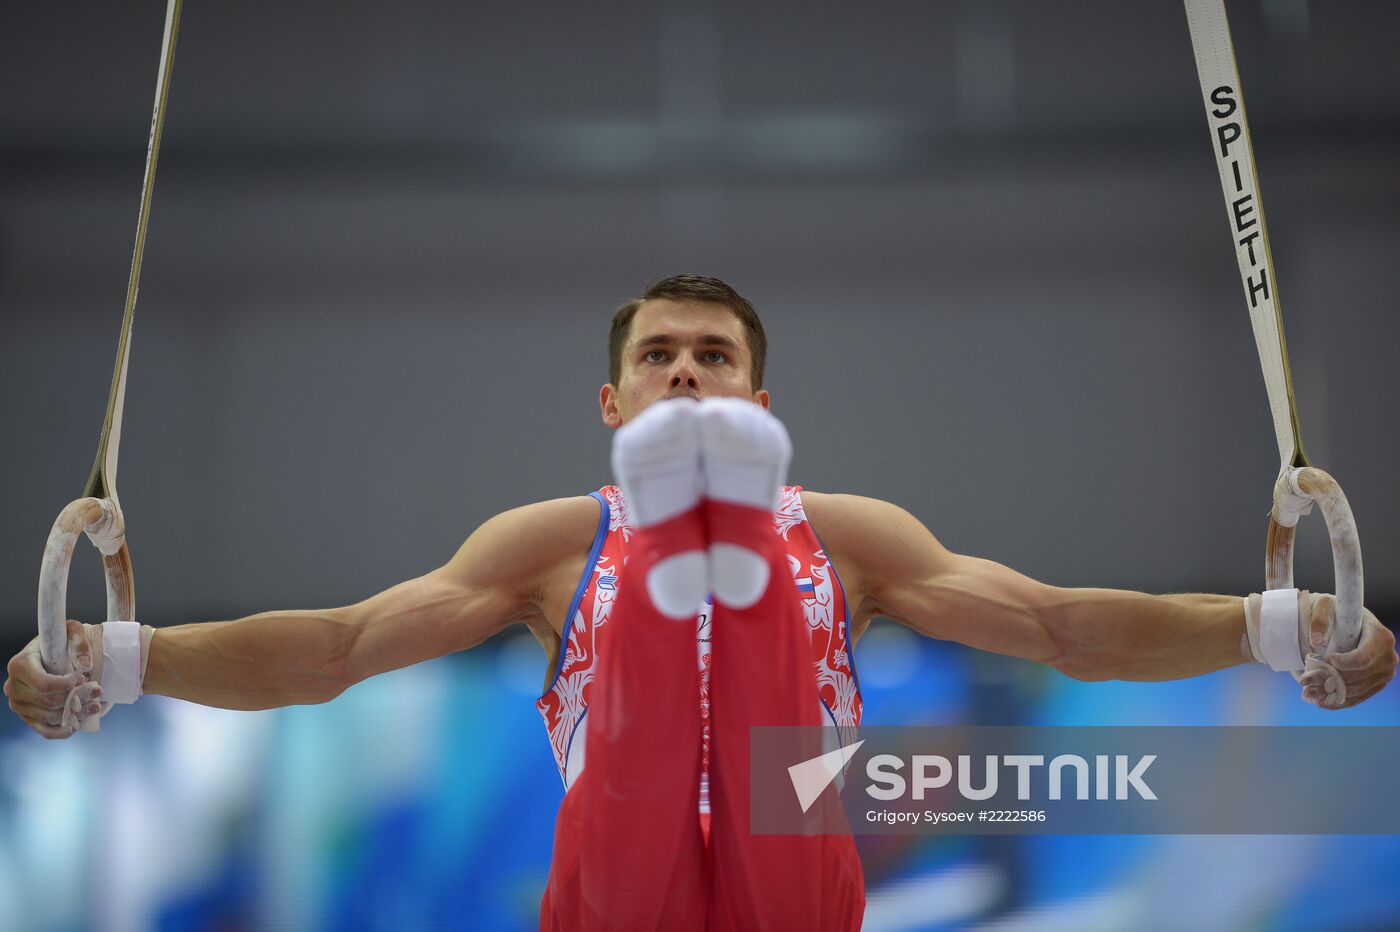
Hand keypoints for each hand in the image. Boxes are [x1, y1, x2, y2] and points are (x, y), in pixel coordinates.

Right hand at [3, 620, 105, 737]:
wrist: (53, 654)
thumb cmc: (61, 642)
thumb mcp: (72, 631)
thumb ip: (79, 641)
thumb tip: (85, 664)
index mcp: (19, 665)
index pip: (44, 684)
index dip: (67, 686)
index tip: (84, 679)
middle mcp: (14, 686)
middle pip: (47, 703)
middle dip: (76, 700)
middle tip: (97, 692)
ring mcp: (18, 704)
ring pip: (48, 717)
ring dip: (74, 714)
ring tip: (94, 705)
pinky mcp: (27, 716)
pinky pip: (43, 730)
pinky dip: (61, 731)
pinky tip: (76, 725)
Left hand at [1299, 595, 1396, 708]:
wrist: (1344, 623)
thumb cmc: (1336, 612)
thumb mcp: (1325, 606)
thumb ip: (1320, 619)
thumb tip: (1317, 640)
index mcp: (1381, 636)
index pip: (1363, 658)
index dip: (1343, 664)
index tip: (1326, 660)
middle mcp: (1388, 657)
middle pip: (1359, 677)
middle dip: (1332, 681)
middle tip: (1306, 682)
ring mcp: (1385, 673)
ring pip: (1358, 690)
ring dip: (1332, 694)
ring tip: (1309, 692)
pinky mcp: (1377, 683)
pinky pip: (1360, 697)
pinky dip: (1340, 701)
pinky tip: (1322, 702)